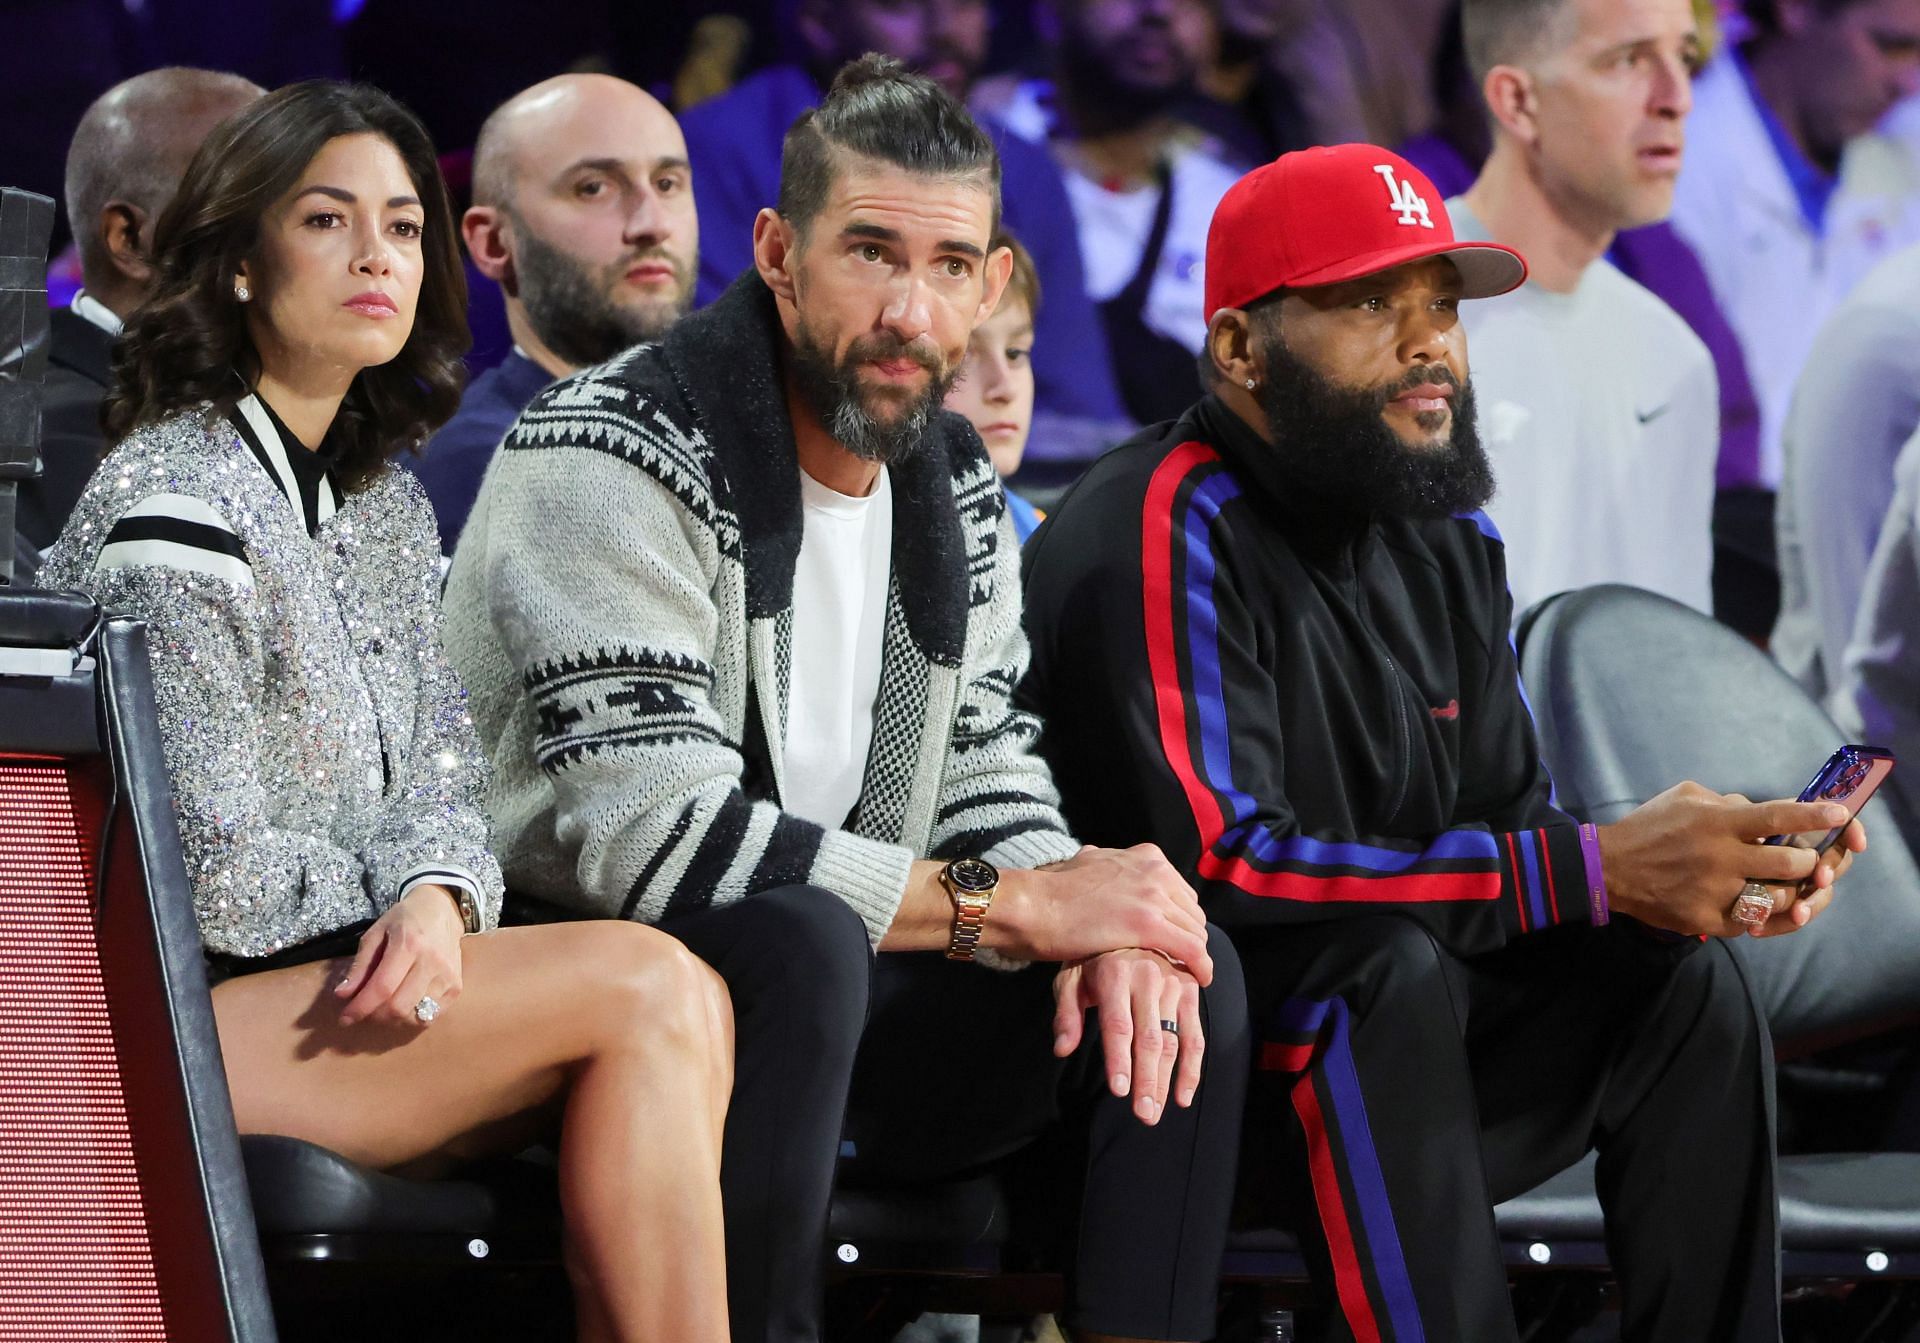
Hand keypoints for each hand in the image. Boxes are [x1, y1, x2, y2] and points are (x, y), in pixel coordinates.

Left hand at [335, 884, 466, 1026]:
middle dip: (374, 1016)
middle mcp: (431, 962)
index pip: (382, 987)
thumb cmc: (404, 920)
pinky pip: (431, 1016)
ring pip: (415, 1016)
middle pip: (398, 1006)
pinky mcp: (456, 987)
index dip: (361, 1007)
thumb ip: (360, 965)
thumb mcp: (376, 934)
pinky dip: (412, 1017)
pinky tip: (405, 1004)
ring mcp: (448, 976)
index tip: (345, 1019)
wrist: (442, 909)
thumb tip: (342, 995)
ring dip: (392, 1019)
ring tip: (383, 1007)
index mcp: (408, 944)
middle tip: (364, 1010)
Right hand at [1011, 844, 1212, 984]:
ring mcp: (1153, 896)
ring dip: (1194, 954)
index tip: (1173, 938)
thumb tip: (1095, 856)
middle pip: (1193, 912)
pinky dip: (1201, 967)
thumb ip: (1104, 864)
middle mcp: (1156, 871)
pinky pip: (1192, 949)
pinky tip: (1200, 979)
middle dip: (1188, 937)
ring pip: (1196, 932)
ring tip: (1186, 973)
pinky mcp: (1148, 924)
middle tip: (1179, 960)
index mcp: (1147, 857)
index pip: (1182, 892)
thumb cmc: (1053, 891)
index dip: (1180, 919)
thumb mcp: (1087, 861)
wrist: (1035, 905)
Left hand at [1052, 948, 1204, 1125]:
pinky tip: (1182, 1096)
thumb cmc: (1093, 958)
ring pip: (1172, 1040)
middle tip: (1142, 1114)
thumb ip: (1066, 1012)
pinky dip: (1192, 1068)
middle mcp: (1148, 977)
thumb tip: (1061, 1049)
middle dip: (1146, 1080)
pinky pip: (1195, 1035)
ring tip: (1154, 1112)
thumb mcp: (1071, 977)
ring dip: (1166, 1081)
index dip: (1120, 1059)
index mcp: (1115, 973)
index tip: (1120, 1091)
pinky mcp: (1190, 989)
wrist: (1130, 920)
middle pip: (1149, 1038)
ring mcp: (1173, 983)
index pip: (1118, 1025)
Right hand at [1597, 783, 1853, 937]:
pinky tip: (1750, 904)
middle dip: (1807, 860)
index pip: (1777, 815)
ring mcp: (1713, 891)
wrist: (1607, 868)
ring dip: (1786, 890)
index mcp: (1717, 823)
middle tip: (1804, 858)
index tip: (1841, 813)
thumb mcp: (1686, 797)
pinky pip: (1749, 922)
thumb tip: (1760, 810)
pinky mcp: (1703, 918)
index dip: (1814, 814)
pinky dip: (1757, 914)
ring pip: (1775, 897)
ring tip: (1780, 884)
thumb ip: (1727, 802)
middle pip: (1789, 862)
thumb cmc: (1650, 826)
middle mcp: (1720, 857)